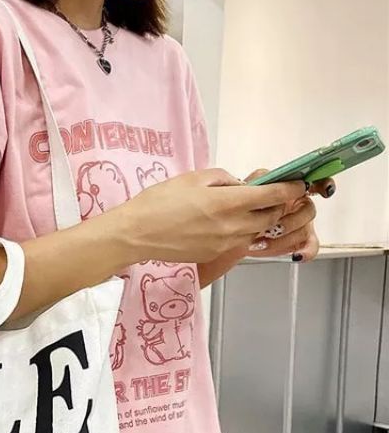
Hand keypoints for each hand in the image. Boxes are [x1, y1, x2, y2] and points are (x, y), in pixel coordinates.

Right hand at [115, 168, 306, 263]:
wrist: (136, 233)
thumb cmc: (160, 201)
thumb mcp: (194, 178)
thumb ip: (224, 179)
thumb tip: (239, 186)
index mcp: (229, 202)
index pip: (274, 196)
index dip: (290, 189)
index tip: (297, 184)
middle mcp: (232, 226)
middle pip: (270, 217)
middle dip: (276, 206)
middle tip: (271, 196)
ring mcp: (224, 244)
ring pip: (255, 232)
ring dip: (257, 221)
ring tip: (244, 210)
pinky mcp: (213, 255)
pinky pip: (236, 242)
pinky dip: (238, 232)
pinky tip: (221, 224)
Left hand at [244, 169, 332, 261]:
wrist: (233, 236)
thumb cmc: (243, 212)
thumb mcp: (246, 191)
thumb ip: (259, 182)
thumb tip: (266, 178)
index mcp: (290, 190)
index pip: (314, 182)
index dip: (322, 184)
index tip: (320, 189)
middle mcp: (298, 207)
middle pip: (308, 210)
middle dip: (290, 221)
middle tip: (272, 228)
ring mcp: (300, 225)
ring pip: (304, 230)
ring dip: (285, 239)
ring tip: (262, 242)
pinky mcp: (298, 243)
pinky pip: (310, 248)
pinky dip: (305, 252)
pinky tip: (295, 255)